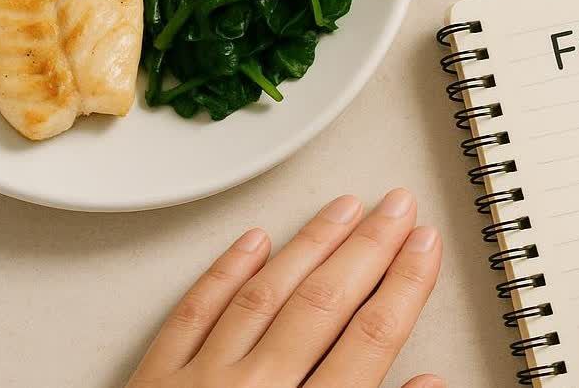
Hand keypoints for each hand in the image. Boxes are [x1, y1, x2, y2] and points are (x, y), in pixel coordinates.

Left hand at [126, 189, 444, 387]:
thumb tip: (428, 386)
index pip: (369, 342)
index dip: (405, 287)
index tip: (426, 248)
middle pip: (324, 305)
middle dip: (369, 249)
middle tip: (398, 208)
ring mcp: (199, 385)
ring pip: (265, 295)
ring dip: (309, 245)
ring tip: (343, 209)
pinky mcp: (151, 384)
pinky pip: (194, 314)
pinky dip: (227, 275)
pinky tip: (253, 243)